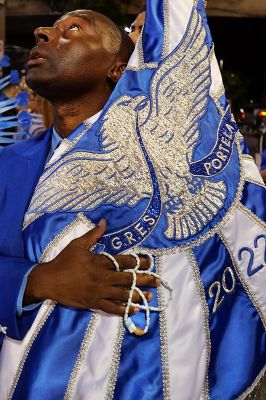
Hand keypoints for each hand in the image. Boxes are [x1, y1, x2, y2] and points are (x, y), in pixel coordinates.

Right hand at [24, 220, 157, 315]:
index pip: (124, 262)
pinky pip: (112, 308)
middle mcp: (102, 278)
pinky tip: (134, 310)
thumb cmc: (63, 261)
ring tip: (151, 295)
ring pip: (123, 294)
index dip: (139, 262)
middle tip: (157, 280)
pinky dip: (124, 309)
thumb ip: (93, 234)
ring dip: (138, 295)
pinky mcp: (93, 304)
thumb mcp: (77, 244)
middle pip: (128, 279)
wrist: (48, 281)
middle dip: (144, 279)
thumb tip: (104, 221)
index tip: (149, 262)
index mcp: (100, 262)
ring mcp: (99, 292)